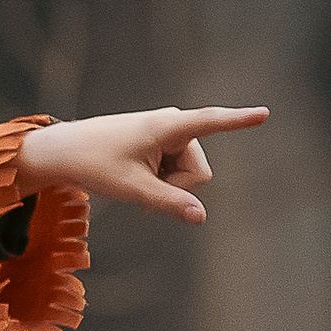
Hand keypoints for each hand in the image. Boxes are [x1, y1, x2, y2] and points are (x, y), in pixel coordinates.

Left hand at [15, 104, 266, 222]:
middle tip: (142, 192)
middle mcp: (173, 125)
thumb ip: (169, 203)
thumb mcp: (133, 189)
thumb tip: (201, 217)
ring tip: (136, 184)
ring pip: (189, 176)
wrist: (65, 152)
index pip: (211, 122)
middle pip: (199, 172)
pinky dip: (162, 183)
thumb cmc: (95, 164)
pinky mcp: (162, 142)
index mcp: (168, 126)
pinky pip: (177, 172)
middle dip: (178, 188)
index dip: (239, 120)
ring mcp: (168, 134)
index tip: (265, 113)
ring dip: (167, 187)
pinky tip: (139, 182)